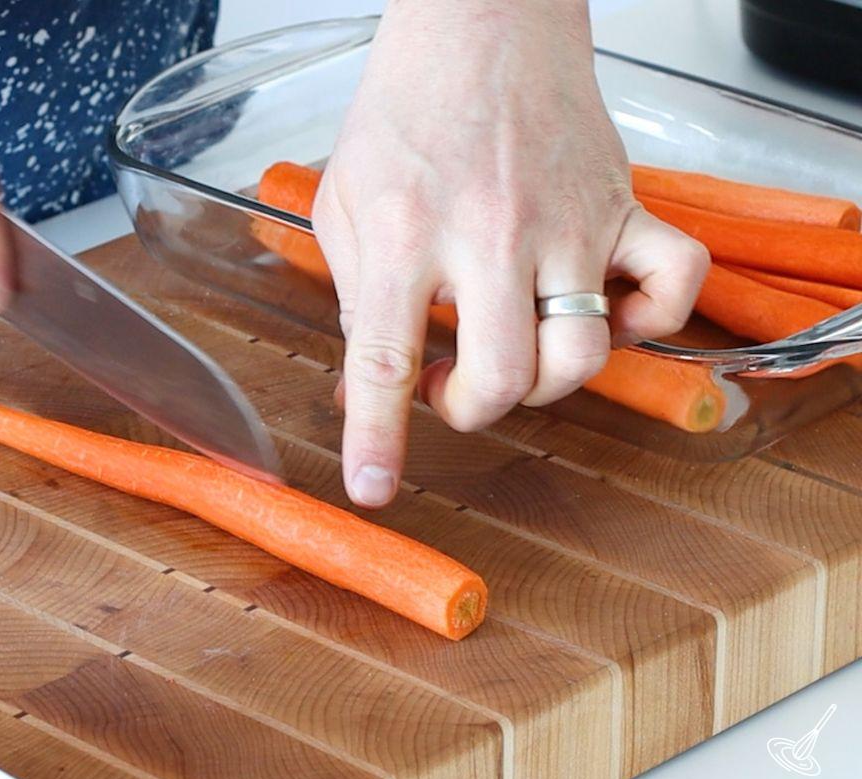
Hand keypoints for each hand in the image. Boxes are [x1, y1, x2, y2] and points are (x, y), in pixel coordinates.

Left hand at [314, 0, 708, 507]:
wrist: (480, 24)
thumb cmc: (409, 110)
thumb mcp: (345, 202)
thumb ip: (355, 296)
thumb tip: (361, 384)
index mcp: (406, 233)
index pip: (387, 360)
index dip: (377, 437)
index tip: (373, 489)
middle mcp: (489, 235)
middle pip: (502, 378)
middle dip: (470, 410)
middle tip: (450, 384)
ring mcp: (567, 222)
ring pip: (582, 353)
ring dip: (544, 381)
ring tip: (514, 347)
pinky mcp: (622, 206)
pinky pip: (674, 285)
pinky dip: (651, 323)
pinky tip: (604, 314)